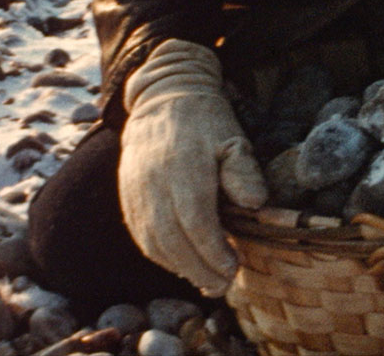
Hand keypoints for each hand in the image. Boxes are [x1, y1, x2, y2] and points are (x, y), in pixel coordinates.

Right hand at [118, 38, 266, 296]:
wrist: (164, 96)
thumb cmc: (206, 120)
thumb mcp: (234, 137)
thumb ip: (243, 171)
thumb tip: (256, 204)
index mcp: (183, 166)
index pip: (195, 220)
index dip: (213, 250)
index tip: (234, 267)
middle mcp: (153, 181)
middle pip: (171, 239)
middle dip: (198, 269)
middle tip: (222, 286)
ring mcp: (135, 189)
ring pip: (152, 241)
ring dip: (178, 268)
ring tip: (206, 282)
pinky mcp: (126, 194)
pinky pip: (139, 234)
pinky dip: (160, 255)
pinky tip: (181, 265)